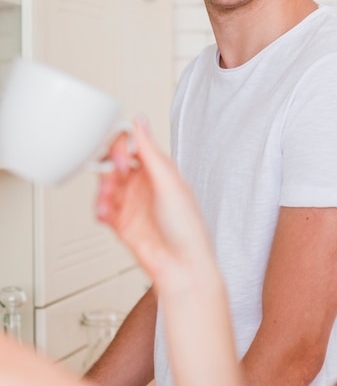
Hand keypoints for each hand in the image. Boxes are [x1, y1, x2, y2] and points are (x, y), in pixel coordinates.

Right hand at [94, 119, 211, 286]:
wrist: (181, 264)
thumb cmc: (186, 226)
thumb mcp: (168, 182)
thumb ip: (150, 152)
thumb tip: (141, 121)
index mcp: (160, 169)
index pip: (133, 145)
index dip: (122, 147)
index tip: (122, 158)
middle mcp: (145, 183)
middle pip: (115, 163)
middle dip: (110, 168)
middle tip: (115, 178)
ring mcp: (132, 202)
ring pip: (105, 185)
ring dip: (103, 190)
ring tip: (109, 201)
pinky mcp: (122, 222)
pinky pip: (102, 208)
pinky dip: (100, 209)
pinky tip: (106, 214)